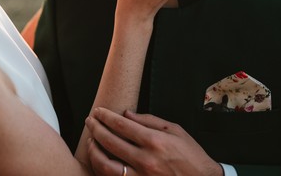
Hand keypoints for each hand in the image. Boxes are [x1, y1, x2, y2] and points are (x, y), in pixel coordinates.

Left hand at [86, 108, 222, 175]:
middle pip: (110, 142)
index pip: (121, 125)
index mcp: (154, 141)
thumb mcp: (174, 130)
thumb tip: (127, 114)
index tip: (99, 111)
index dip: (106, 117)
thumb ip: (149, 120)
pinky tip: (99, 161)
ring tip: (90, 141)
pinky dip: (103, 170)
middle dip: (96, 129)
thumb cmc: (191, 156)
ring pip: (106, 166)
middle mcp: (145, 160)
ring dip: (94, 152)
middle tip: (90, 121)